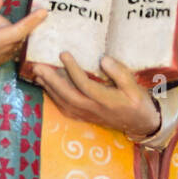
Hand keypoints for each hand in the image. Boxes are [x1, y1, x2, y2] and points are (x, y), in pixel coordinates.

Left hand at [31, 52, 161, 139]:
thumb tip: (103, 59)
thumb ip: (120, 73)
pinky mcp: (83, 117)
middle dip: (51, 80)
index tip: (63, 54)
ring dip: (49, 88)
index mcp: (105, 100)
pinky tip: (46, 87)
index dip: (72, 69)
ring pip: (63, 102)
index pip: (84, 84)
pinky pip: (64, 108)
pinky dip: (53, 98)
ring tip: (38, 74)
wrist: (139, 124)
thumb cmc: (137, 102)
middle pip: (67, 95)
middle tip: (38, 66)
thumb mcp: (134, 87)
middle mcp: (92, 108)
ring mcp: (86, 114)